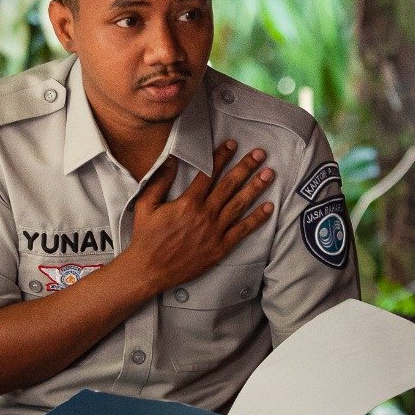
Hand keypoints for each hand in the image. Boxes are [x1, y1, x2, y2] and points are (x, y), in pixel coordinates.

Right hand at [124, 141, 275, 293]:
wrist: (150, 270)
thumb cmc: (146, 238)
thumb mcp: (145, 205)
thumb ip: (159, 181)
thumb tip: (171, 160)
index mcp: (188, 202)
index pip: (209, 173)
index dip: (222, 156)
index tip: (232, 144)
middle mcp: (205, 214)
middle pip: (230, 185)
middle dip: (246, 167)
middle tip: (260, 154)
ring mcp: (215, 231)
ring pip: (240, 204)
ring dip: (256, 187)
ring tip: (269, 174)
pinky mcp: (220, 247)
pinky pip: (243, 230)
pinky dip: (257, 218)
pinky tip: (269, 207)